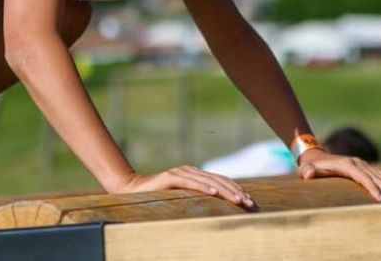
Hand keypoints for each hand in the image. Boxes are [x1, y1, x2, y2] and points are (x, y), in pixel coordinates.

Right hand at [113, 166, 257, 208]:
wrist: (132, 190)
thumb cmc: (157, 198)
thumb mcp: (181, 199)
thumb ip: (196, 199)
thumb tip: (217, 209)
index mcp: (195, 175)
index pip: (220, 181)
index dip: (236, 189)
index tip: (249, 201)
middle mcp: (190, 171)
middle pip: (218, 180)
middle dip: (235, 191)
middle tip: (248, 203)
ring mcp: (180, 172)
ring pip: (208, 181)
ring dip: (224, 191)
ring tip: (237, 200)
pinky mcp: (170, 177)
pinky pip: (189, 182)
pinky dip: (202, 186)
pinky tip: (213, 192)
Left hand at [297, 149, 380, 202]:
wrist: (316, 156)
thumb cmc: (311, 167)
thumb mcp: (306, 169)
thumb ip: (307, 171)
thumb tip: (307, 174)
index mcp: (346, 164)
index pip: (363, 177)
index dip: (372, 188)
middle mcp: (358, 163)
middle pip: (376, 178)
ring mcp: (363, 165)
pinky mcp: (366, 168)